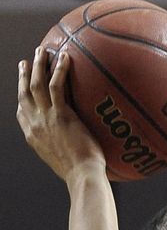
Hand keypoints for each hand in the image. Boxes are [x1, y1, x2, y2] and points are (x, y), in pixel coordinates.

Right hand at [16, 47, 104, 181]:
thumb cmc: (80, 176)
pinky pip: (57, 86)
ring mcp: (46, 118)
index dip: (21, 97)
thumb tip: (75, 148)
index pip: (21, 112)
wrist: (82, 178)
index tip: (23, 86)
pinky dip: (59, 70)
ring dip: (38, 65)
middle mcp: (35, 125)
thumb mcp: (63, 162)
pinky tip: (65, 57)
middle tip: (27, 61)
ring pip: (36, 84)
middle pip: (24, 92)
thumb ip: (62, 149)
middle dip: (24, 75)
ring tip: (42, 51)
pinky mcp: (61, 115)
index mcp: (33, 137)